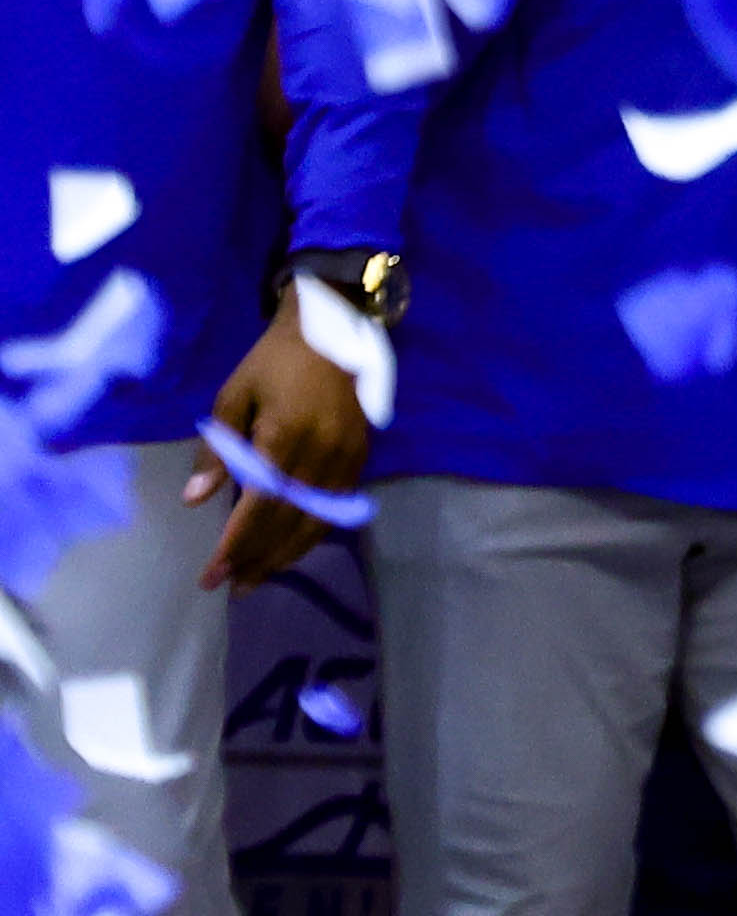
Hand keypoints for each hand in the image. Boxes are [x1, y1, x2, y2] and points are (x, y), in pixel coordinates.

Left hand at [189, 304, 370, 591]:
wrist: (332, 329)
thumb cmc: (273, 361)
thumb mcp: (233, 395)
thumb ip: (217, 448)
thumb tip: (195, 499)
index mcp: (287, 433)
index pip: (261, 504)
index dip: (237, 543)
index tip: (213, 572)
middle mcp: (323, 451)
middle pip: (290, 520)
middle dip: (257, 558)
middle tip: (229, 585)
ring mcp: (348, 455)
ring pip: (319, 520)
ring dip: (286, 555)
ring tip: (257, 579)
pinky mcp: (361, 456)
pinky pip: (337, 506)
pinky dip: (313, 534)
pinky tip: (290, 550)